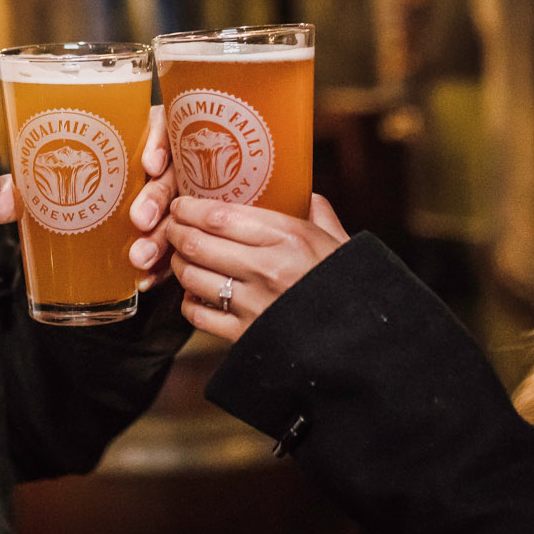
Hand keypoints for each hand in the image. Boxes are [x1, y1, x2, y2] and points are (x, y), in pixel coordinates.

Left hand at [0, 104, 177, 289]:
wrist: (68, 216)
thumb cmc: (58, 184)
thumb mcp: (39, 180)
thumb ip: (19, 187)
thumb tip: (2, 207)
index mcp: (136, 133)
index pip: (162, 125)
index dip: (162, 141)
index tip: (148, 164)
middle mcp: (160, 163)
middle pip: (172, 174)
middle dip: (158, 198)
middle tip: (138, 219)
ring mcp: (170, 199)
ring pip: (178, 215)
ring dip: (162, 237)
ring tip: (139, 258)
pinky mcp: (169, 233)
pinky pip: (174, 248)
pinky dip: (162, 266)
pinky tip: (145, 280)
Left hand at [157, 194, 350, 341]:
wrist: (362, 340)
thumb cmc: (350, 286)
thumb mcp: (339, 243)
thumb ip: (319, 215)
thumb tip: (307, 194)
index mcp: (290, 237)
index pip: (219, 216)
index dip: (190, 208)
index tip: (181, 204)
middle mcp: (267, 268)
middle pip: (198, 243)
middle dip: (176, 232)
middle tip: (171, 226)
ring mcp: (254, 304)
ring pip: (192, 276)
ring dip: (179, 264)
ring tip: (181, 257)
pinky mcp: (245, 335)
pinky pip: (198, 314)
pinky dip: (188, 301)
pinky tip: (194, 293)